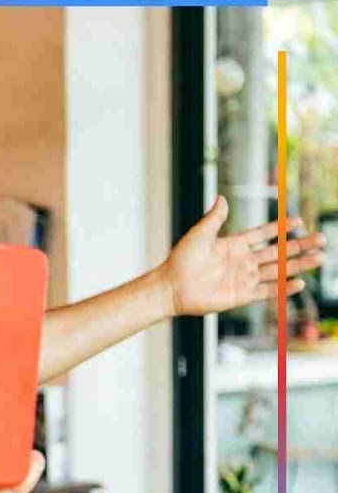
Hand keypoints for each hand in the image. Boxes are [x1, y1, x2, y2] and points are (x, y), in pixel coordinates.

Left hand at [160, 196, 325, 316]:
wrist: (171, 287)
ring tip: (320, 258)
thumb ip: (214, 217)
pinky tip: (299, 283)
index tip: (299, 221)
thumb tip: (221, 197)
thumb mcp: (199, 234)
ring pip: (278, 270)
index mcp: (233, 245)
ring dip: (299, 265)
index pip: (263, 234)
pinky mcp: (242, 295)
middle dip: (300, 246)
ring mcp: (244, 278)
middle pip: (278, 252)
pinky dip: (283, 287)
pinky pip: (267, 291)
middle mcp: (242, 261)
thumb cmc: (181, 259)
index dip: (280, 228)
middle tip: (322, 239)